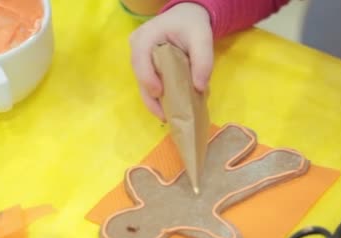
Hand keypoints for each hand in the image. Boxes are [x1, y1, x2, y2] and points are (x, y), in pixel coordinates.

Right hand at [129, 3, 213, 119]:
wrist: (187, 18)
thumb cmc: (192, 25)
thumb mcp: (202, 38)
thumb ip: (203, 61)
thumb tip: (199, 88)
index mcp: (146, 37)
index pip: (140, 60)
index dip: (148, 79)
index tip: (160, 94)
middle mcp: (137, 48)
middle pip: (140, 77)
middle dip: (151, 99)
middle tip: (165, 117)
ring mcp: (139, 59)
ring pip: (143, 84)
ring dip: (155, 101)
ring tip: (169, 116)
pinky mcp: (145, 67)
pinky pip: (150, 84)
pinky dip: (160, 97)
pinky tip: (171, 107)